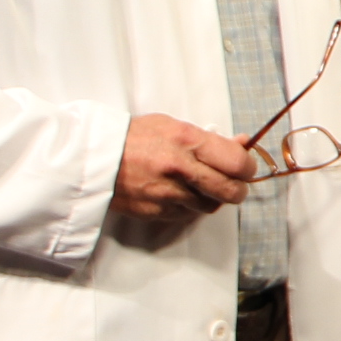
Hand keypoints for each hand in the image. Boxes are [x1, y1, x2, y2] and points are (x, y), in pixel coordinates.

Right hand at [114, 114, 251, 222]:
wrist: (93, 158)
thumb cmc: (134, 137)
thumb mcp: (173, 126)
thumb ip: (209, 139)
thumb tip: (241, 144)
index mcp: (187, 141)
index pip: (237, 162)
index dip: (247, 167)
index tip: (244, 166)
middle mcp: (180, 169)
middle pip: (231, 191)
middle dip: (238, 188)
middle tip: (233, 182)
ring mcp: (168, 193)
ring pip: (211, 206)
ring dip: (213, 198)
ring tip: (203, 186)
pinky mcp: (157, 212)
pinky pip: (187, 215)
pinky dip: (191, 207)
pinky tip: (182, 194)